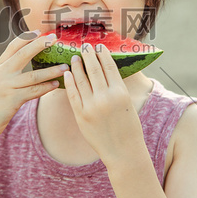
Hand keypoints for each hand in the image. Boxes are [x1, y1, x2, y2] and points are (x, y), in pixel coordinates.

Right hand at [0, 31, 67, 147]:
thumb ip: (7, 71)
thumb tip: (24, 60)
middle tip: (55, 38)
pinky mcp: (12, 100)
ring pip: (34, 75)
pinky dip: (46, 87)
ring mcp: (6, 86)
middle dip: (40, 44)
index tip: (39, 31)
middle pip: (23, 54)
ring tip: (65, 67)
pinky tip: (56, 85)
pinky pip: (34, 92)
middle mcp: (1, 74)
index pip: (12, 47)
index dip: (26, 37)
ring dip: (51, 71)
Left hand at [63, 43, 145, 165]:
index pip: (109, 67)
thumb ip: (117, 88)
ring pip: (81, 80)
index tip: (99, 47)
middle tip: (84, 46)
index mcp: (120, 92)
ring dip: (77, 66)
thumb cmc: (129, 127)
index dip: (103, 55)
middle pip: (94, 70)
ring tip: (74, 57)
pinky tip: (67, 73)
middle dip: (88, 55)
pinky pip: (73, 94)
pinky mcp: (81, 116)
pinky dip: (69, 82)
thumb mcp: (128, 104)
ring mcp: (91, 107)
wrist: (123, 152)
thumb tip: (107, 70)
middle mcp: (105, 97)